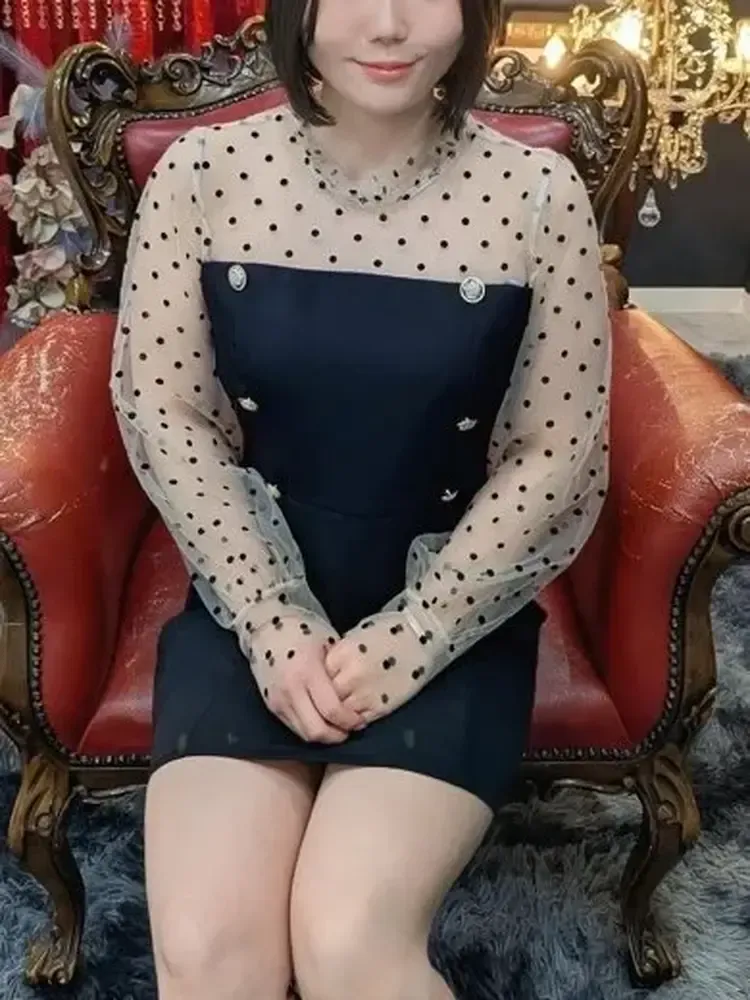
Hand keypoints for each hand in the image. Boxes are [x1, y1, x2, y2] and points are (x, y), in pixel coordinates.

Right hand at [248, 612, 365, 742]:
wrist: (267, 628)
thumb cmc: (304, 631)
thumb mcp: (328, 645)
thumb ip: (339, 673)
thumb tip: (357, 697)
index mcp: (308, 671)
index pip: (332, 710)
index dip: (349, 721)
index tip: (360, 720)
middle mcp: (291, 689)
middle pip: (317, 731)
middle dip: (337, 735)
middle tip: (350, 729)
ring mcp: (278, 699)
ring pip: (304, 734)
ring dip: (324, 736)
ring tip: (337, 726)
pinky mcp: (271, 705)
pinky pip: (294, 727)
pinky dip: (310, 728)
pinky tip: (321, 719)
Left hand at [325, 611, 439, 725]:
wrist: (422, 638)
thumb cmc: (389, 632)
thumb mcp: (356, 637)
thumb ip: (338, 657)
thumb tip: (323, 673)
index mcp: (341, 654)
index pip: (318, 675)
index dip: (321, 679)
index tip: (325, 679)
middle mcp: (350, 675)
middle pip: (326, 696)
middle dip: (328, 696)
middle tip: (333, 694)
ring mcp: (365, 693)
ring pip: (339, 712)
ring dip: (341, 710)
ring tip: (347, 703)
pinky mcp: (380, 707)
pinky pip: (358, 720)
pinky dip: (355, 718)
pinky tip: (359, 709)